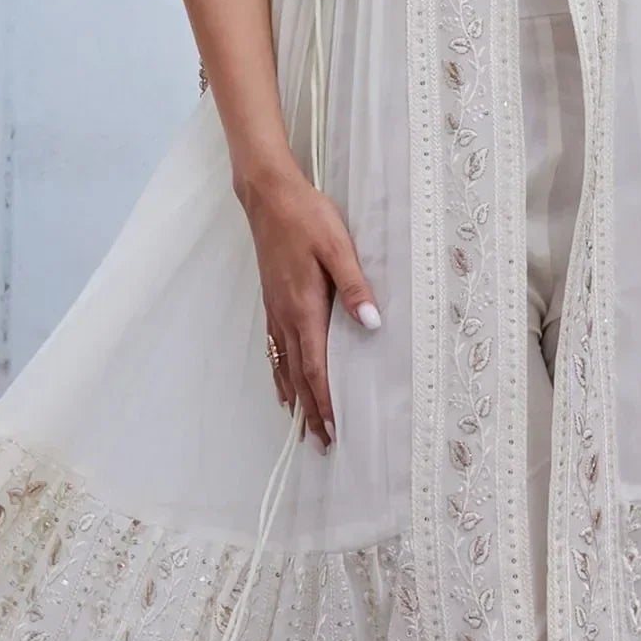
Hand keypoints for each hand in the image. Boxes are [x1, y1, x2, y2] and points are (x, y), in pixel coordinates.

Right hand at [240, 166, 379, 448]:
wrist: (268, 196)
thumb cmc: (307, 217)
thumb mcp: (338, 247)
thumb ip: (355, 286)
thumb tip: (372, 323)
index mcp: (305, 308)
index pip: (316, 367)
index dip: (325, 401)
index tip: (334, 429)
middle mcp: (286, 316)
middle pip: (299, 375)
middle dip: (312, 411)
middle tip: (323, 444)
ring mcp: (275, 310)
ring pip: (284, 366)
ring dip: (296, 398)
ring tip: (303, 426)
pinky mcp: (271, 301)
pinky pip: (275, 349)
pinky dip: (280, 374)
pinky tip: (283, 386)